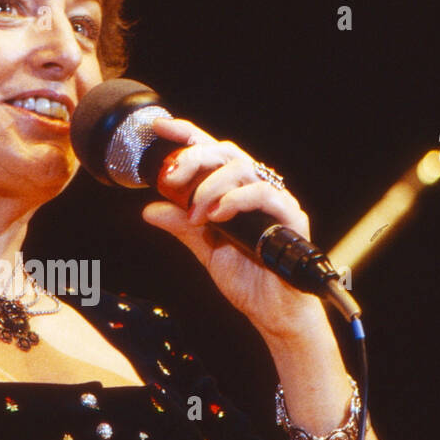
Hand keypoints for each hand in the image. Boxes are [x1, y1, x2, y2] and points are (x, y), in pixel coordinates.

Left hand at [141, 114, 323, 340]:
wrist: (273, 312)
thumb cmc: (248, 280)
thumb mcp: (205, 248)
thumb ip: (181, 226)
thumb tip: (149, 209)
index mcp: (235, 191)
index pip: (211, 152)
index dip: (187, 134)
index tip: (159, 127)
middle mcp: (256, 189)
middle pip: (225, 152)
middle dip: (194, 158)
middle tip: (171, 178)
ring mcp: (275, 200)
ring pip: (242, 168)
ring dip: (210, 187)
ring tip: (195, 214)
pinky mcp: (290, 216)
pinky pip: (263, 194)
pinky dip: (235, 200)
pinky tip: (217, 215)